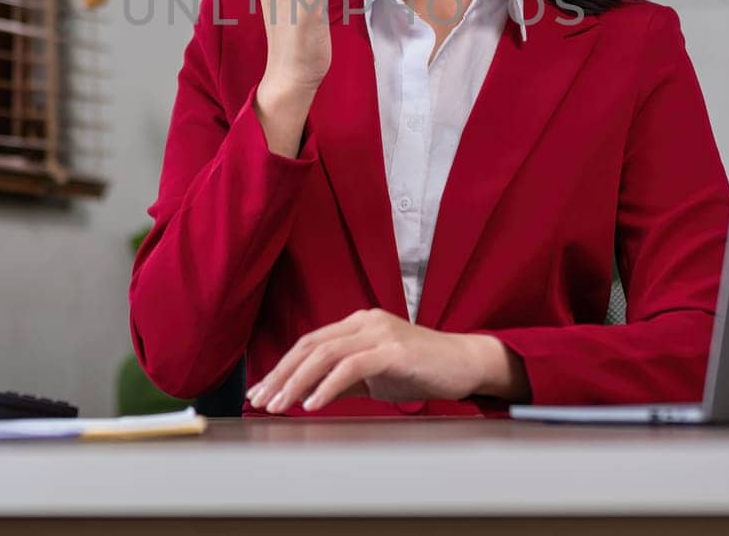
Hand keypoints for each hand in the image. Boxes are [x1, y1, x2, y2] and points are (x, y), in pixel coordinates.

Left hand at [246, 308, 527, 412]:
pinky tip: (313, 404)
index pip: (309, 343)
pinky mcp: (395, 350)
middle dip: (281, 374)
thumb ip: (343, 380)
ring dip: (297, 381)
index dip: (282, 366)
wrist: (466, 364)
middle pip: (310, 346)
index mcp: (358, 324)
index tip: (262, 390)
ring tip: (281, 405)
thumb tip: (307, 394)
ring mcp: (380, 333)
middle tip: (261, 399)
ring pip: (325, 354)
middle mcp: (365, 322)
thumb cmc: (422, 369)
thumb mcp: (375, 376)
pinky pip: (352, 367)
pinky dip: (328, 385)